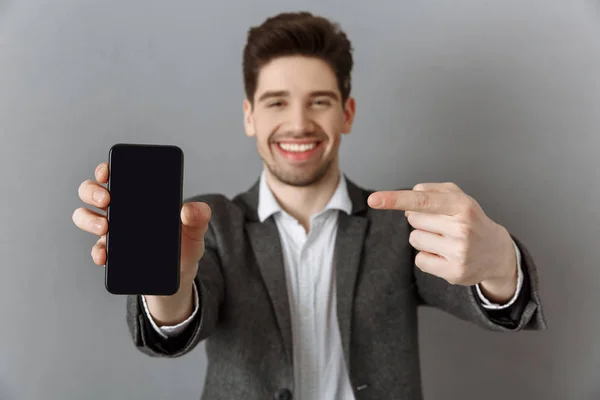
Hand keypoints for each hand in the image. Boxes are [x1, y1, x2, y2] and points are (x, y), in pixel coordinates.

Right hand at [72, 162, 211, 286]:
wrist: (181, 273)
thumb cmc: (186, 244)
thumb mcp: (196, 229)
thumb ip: (199, 216)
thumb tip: (189, 210)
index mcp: (138, 196)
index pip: (115, 174)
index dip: (105, 169)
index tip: (107, 172)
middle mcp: (120, 209)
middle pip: (92, 192)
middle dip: (92, 191)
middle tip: (107, 200)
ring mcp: (113, 231)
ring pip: (85, 217)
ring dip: (88, 219)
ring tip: (104, 227)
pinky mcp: (112, 253)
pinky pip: (97, 249)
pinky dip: (97, 252)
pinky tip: (104, 256)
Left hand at [367, 182, 516, 291]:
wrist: (496, 252)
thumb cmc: (470, 220)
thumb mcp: (458, 197)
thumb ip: (431, 191)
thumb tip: (409, 197)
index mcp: (462, 205)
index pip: (421, 200)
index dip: (395, 199)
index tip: (374, 200)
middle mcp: (462, 228)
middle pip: (413, 220)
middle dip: (422, 221)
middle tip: (443, 226)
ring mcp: (459, 252)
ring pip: (414, 239)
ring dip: (424, 239)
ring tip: (445, 240)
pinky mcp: (454, 272)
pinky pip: (420, 260)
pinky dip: (428, 257)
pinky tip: (445, 256)